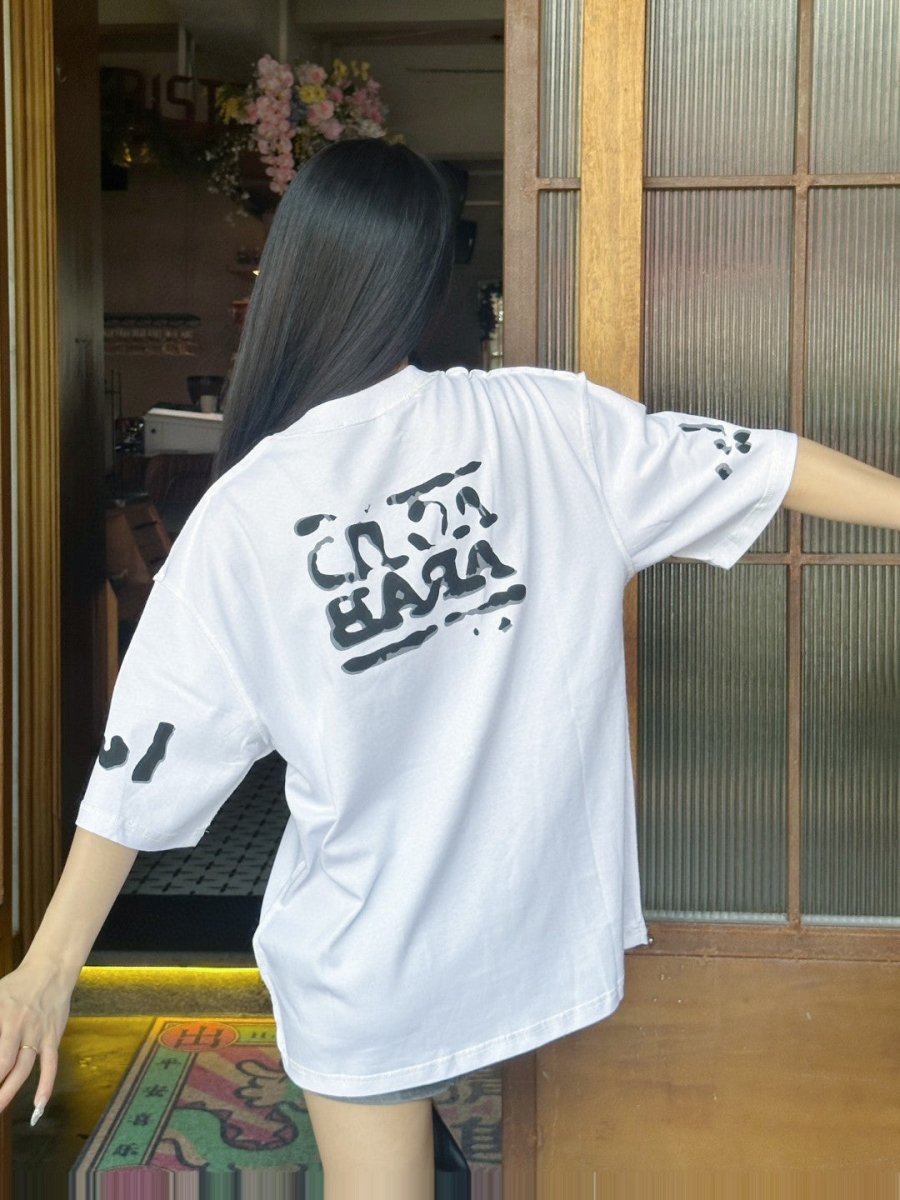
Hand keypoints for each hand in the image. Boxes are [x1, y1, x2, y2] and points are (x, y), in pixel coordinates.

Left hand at [0, 958, 73, 1124]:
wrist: (52, 971)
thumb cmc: (17, 985)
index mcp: (2, 1016)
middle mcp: (18, 1027)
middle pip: (3, 1064)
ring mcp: (38, 1034)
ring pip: (23, 1070)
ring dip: (9, 1093)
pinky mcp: (53, 1038)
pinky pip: (50, 1065)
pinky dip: (46, 1086)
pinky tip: (39, 1106)